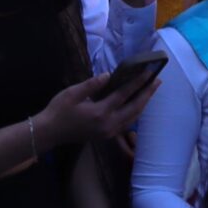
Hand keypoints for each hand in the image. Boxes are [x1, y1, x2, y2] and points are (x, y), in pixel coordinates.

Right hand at [32, 69, 155, 150]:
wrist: (51, 133)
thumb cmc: (59, 110)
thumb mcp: (72, 93)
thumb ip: (91, 85)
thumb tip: (108, 75)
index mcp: (100, 112)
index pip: (124, 95)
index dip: (137, 83)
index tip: (148, 73)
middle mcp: (109, 124)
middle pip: (134, 108)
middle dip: (147, 94)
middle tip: (157, 81)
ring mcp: (109, 132)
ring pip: (133, 117)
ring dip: (143, 104)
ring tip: (150, 91)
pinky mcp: (107, 135)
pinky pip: (127, 123)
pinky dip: (135, 112)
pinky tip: (137, 105)